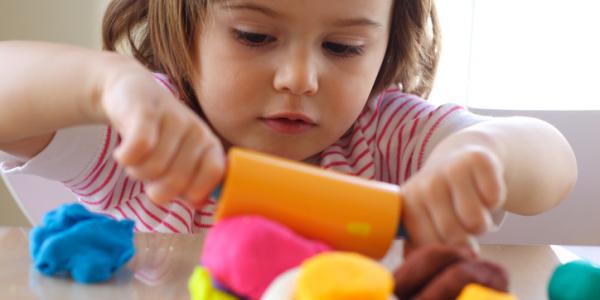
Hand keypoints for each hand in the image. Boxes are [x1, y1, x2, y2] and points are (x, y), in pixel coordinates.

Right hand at [94, 55, 224, 206]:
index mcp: (210, 146)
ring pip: (152, 169)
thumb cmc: (159, 137)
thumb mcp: (181, 160)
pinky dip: (125, 158)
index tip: (176, 189)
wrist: (131, 93)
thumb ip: (192, 185)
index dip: (191, 191)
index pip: (213, 176)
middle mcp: (197, 131)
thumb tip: (198, 203)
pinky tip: (123, 151)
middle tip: (149, 172)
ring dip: (136, 171)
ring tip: (137, 158)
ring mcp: (174, 119)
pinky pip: (137, 150)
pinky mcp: (146, 112)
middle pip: (176, 182)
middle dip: (154, 187)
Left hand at [400, 145, 505, 247]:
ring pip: (476, 222)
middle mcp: (426, 185)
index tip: (451, 247)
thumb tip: (417, 266)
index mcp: (408, 204)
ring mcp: (450, 169)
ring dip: (482, 224)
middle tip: (462, 227)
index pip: (429, 246)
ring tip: (472, 211)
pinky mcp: (477, 160)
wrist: (460, 156)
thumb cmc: (440, 199)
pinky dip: (494, 201)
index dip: (446, 253)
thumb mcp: (423, 218)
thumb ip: (417, 245)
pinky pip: (494, 198)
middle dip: (466, 240)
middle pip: (454, 236)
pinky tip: (482, 192)